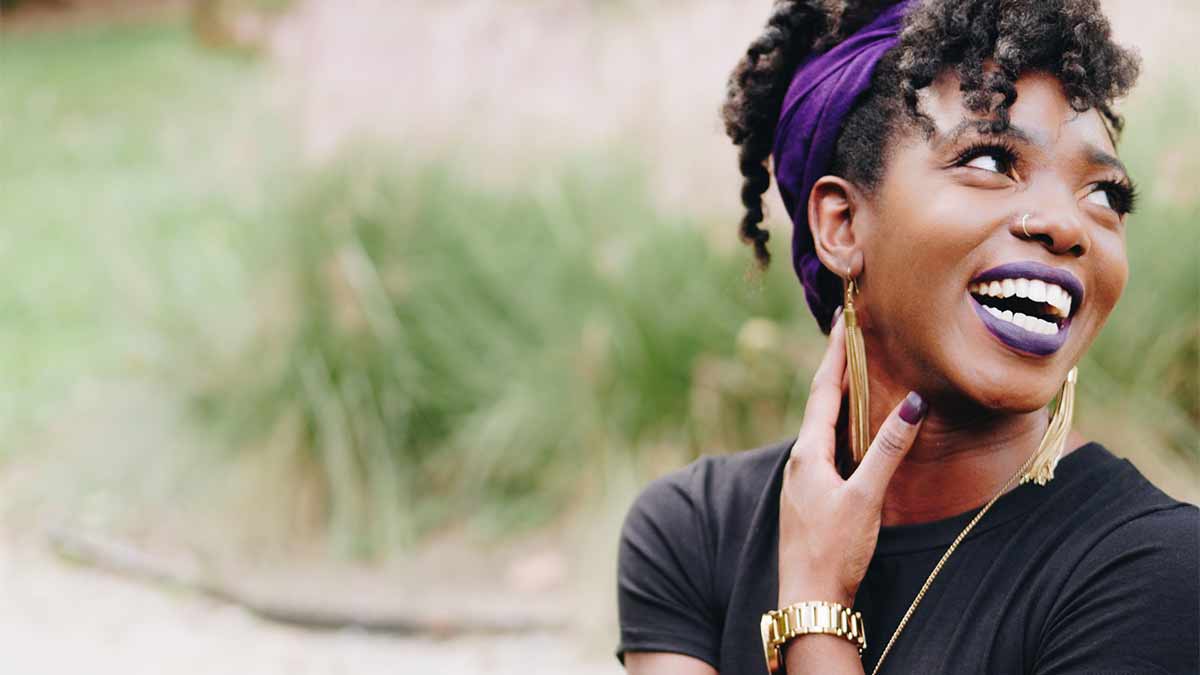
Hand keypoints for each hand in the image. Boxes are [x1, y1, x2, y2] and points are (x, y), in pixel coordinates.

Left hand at [777, 311, 927, 607]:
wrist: (809, 598)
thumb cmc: (834, 550)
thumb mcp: (865, 497)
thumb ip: (888, 451)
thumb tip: (911, 403)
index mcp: (808, 454)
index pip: (823, 391)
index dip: (835, 355)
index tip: (843, 321)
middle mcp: (800, 460)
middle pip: (820, 402)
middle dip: (836, 367)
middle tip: (848, 333)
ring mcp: (804, 478)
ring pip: (822, 424)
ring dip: (837, 395)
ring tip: (852, 369)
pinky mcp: (812, 495)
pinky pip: (826, 445)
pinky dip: (840, 424)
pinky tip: (850, 428)